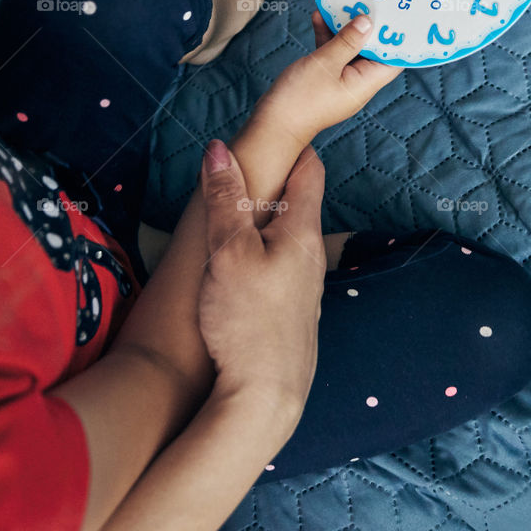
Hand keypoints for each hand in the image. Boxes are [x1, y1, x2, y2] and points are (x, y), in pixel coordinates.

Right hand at [199, 139, 324, 427]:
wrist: (265, 400)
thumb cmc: (247, 321)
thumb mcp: (228, 252)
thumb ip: (225, 200)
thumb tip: (219, 148)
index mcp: (302, 231)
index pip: (309, 170)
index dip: (293, 145)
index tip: (273, 129)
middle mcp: (311, 256)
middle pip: (296, 204)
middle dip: (272, 184)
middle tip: (241, 168)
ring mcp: (304, 289)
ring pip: (286, 240)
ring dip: (263, 223)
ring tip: (231, 215)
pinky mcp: (290, 316)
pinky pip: (278, 270)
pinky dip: (260, 255)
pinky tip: (236, 269)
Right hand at [254, 13, 402, 148]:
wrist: (272, 124)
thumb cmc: (301, 98)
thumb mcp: (326, 62)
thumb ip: (348, 41)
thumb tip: (368, 22)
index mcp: (365, 84)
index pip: (392, 61)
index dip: (397, 39)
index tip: (397, 15)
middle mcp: (358, 83)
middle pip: (370, 51)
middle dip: (368, 27)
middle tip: (367, 1)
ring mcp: (340, 81)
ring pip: (349, 50)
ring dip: (344, 29)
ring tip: (341, 3)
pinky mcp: (324, 79)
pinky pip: (331, 54)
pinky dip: (327, 37)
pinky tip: (318, 17)